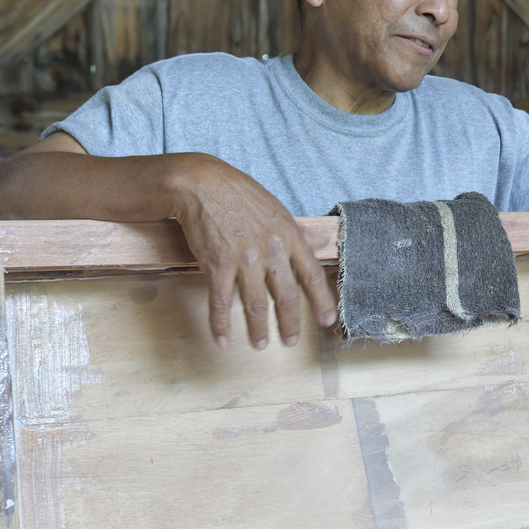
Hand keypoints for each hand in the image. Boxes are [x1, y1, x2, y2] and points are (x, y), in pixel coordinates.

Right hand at [167, 154, 337, 347]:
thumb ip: (297, 232)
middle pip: (286, 296)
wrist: (202, 184)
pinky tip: (222, 339)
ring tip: (260, 345)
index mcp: (289, 236)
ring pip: (255, 304)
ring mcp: (244, 259)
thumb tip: (321, 243)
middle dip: (290, 323)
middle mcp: (270, 250)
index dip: (321, 301)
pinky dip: (220, 324)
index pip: (312, 274)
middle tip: (291, 342)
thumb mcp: (276, 210)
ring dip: (258, 329)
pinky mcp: (217, 264)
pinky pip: (220, 302)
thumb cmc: (240, 196)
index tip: (327, 320)